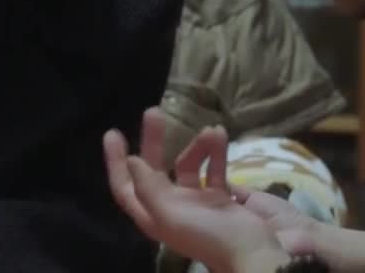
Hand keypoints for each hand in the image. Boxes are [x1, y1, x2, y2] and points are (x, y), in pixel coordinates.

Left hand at [104, 107, 289, 272]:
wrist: (251, 252)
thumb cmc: (206, 235)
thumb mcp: (170, 214)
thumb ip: (149, 187)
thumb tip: (131, 160)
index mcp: (153, 215)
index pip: (125, 188)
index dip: (116, 162)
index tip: (114, 133)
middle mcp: (170, 207)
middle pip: (154, 170)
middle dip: (153, 142)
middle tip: (154, 112)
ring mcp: (196, 202)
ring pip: (188, 164)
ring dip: (197, 145)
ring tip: (210, 130)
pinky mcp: (219, 198)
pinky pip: (213, 168)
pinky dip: (215, 152)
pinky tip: (220, 134)